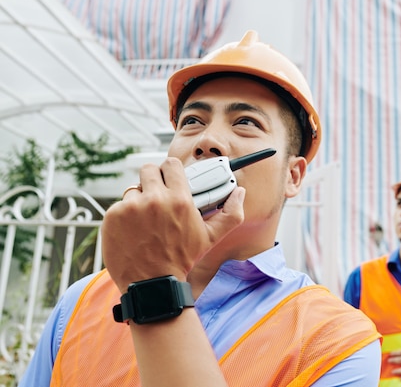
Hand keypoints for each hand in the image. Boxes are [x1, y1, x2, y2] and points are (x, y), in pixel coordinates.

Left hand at [101, 157, 244, 291]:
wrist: (153, 285)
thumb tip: (240, 192)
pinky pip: (118, 206)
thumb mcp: (211, 238)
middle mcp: (153, 199)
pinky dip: (124, 216)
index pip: (171, 164)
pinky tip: (133, 230)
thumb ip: (231, 213)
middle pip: (148, 169)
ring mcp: (130, 207)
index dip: (170, 171)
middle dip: (153, 180)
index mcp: (179, 200)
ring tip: (145, 220)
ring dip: (138, 200)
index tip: (170, 179)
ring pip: (132, 189)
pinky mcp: (112, 217)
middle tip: (156, 195)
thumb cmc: (182, 260)